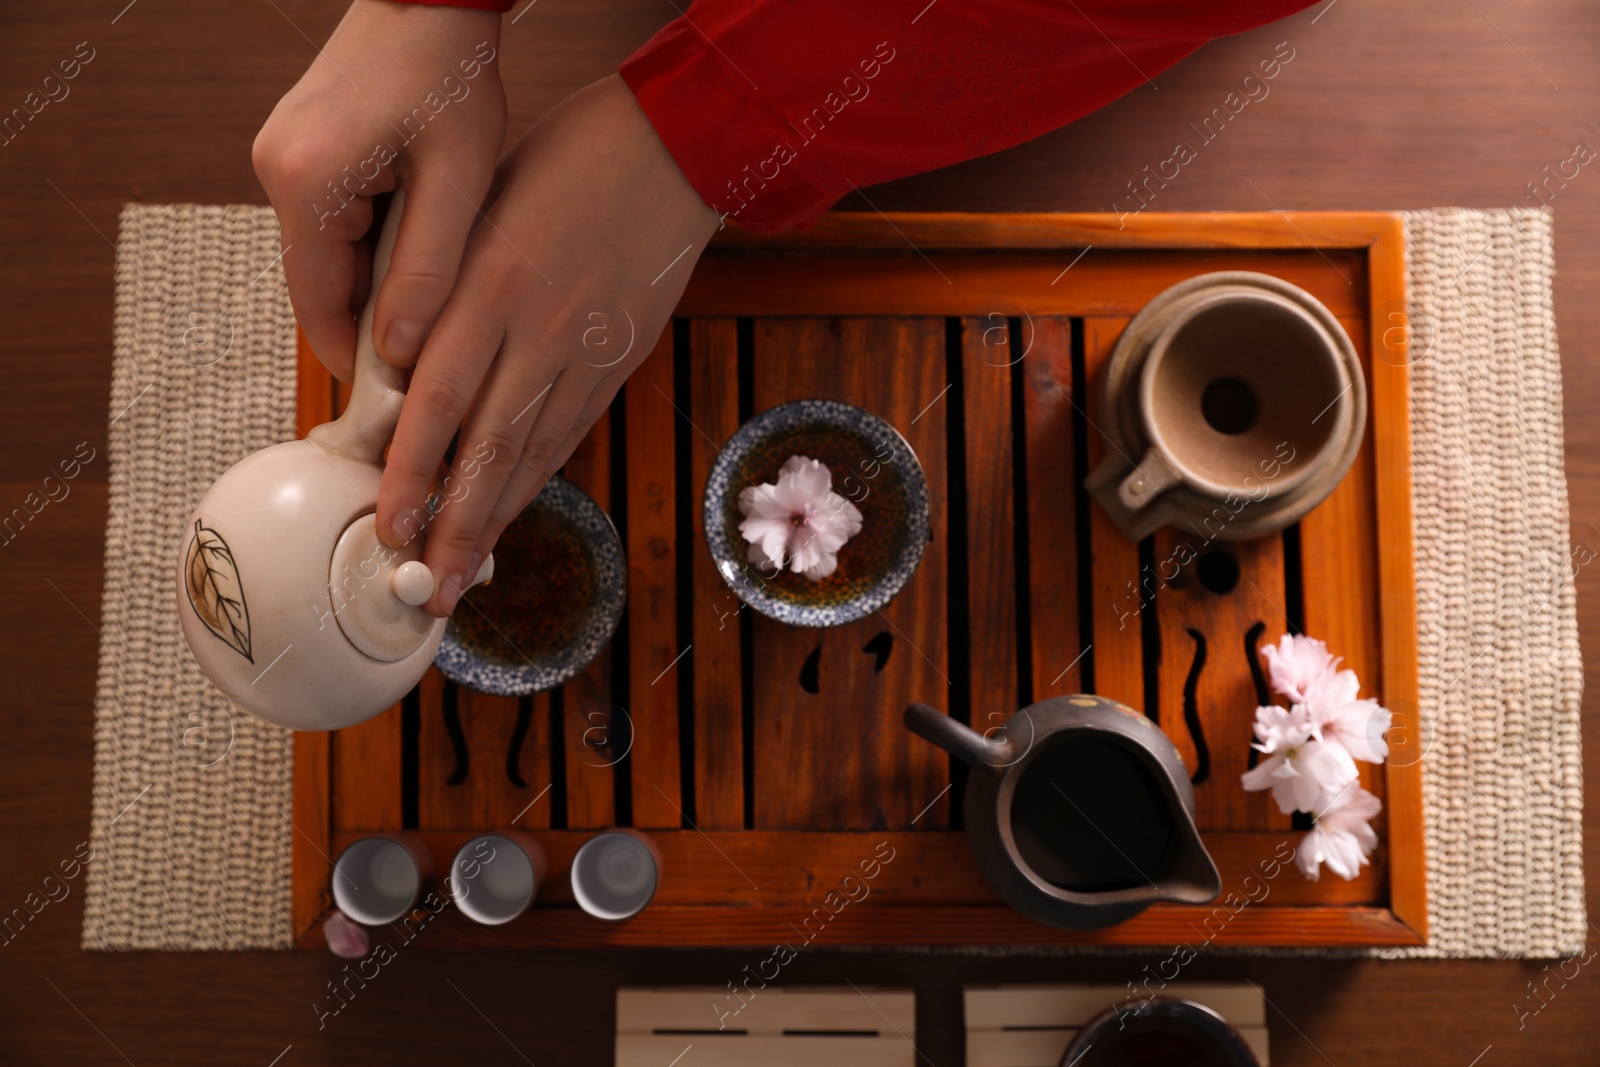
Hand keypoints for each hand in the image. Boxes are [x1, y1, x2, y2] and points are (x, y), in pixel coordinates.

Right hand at [252, 0, 505, 380]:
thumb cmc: (450, 76)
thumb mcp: (457, 184)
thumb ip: (428, 273)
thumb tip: (399, 351)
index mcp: (307, 184)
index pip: (318, 308)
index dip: (355, 361)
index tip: (394, 402)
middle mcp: (277, 172)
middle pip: (319, 286)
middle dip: (371, 322)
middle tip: (430, 358)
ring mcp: (282, 160)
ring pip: (328, 258)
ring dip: (376, 282)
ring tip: (436, 296)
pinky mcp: (300, 152)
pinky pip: (332, 224)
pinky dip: (372, 247)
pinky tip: (419, 247)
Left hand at [376, 74, 718, 615]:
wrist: (672, 149)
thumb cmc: (564, 160)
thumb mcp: (480, 206)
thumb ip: (438, 283)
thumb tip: (394, 358)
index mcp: (491, 284)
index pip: (439, 399)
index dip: (413, 471)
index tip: (389, 524)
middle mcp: (539, 330)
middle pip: (489, 448)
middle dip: (455, 525)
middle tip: (428, 587)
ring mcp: (586, 352)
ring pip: (534, 453)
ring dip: (496, 519)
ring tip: (468, 574)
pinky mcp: (620, 360)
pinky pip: (570, 431)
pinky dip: (538, 478)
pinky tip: (514, 510)